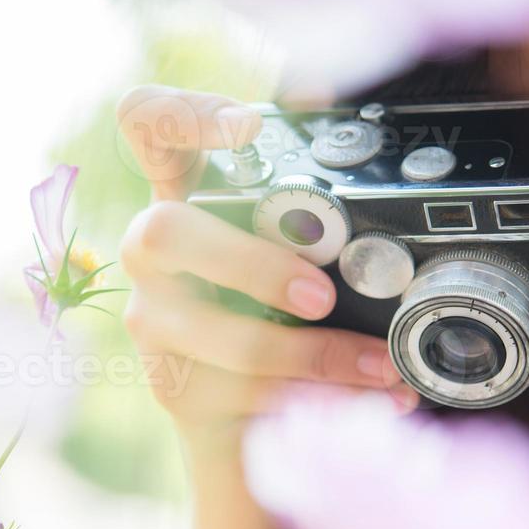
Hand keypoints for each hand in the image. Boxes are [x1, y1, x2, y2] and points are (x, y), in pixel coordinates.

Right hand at [116, 85, 404, 451]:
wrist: (238, 414)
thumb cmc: (271, 306)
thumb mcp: (294, 247)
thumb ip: (314, 216)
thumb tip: (366, 188)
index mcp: (183, 193)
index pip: (147, 124)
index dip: (185, 114)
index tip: (248, 126)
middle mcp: (151, 250)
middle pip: (164, 232)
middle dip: (252, 265)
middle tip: (321, 296)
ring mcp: (155, 320)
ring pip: (223, 335)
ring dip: (315, 354)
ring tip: (381, 367)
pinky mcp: (176, 386)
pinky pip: (248, 394)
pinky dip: (319, 399)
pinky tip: (366, 400)